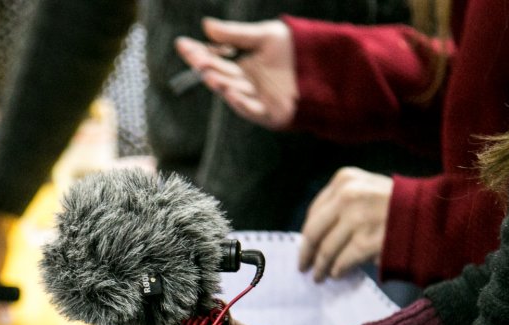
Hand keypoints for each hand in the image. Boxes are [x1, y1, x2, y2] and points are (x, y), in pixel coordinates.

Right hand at [175, 18, 296, 129]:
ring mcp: (256, 99)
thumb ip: (235, 35)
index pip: (214, 59)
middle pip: (220, 74)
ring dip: (220, 83)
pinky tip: (230, 92)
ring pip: (232, 91)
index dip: (198, 53)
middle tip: (194, 57)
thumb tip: (206, 26)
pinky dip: (241, 103)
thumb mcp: (264, 36)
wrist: (326, 67)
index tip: (182, 44)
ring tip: (208, 74)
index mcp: (243, 66)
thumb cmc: (296, 50)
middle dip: (205, 65)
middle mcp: (245, 83)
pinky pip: (251, 109)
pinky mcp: (268, 114)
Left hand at [299, 167, 392, 281]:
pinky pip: (342, 261)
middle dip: (306, 253)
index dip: (306, 233)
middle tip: (303, 266)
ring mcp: (357, 219)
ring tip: (319, 275)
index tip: (304, 246)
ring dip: (320, 266)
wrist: (432, 213)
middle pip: (314, 232)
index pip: (314, 212)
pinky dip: (337, 270)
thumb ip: (341, 203)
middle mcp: (347, 196)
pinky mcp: (367, 241)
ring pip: (326, 249)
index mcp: (344, 180)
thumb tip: (314, 236)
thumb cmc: (398, 203)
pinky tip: (337, 274)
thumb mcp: (366, 188)